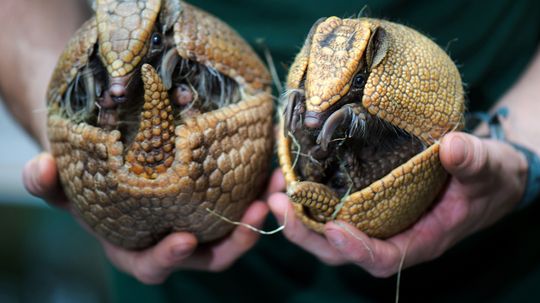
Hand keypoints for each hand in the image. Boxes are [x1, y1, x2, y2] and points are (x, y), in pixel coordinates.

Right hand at [23, 153, 272, 283]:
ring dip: (259, 213)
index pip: (154, 265)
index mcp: (137, 248)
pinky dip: (258, 189)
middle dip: (236, 240)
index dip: (169, 258)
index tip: (185, 240)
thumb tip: (38, 168)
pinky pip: (242, 203)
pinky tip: (269, 165)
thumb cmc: (89, 180)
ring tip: (275, 185)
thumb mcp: (65, 183)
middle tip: (257, 213)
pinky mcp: (217, 203)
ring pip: (235, 230)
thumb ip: (49, 184)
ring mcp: (200, 224)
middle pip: (211, 256)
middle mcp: (174, 242)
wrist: (115, 158)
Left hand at [268, 132, 527, 276]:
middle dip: (306, 232)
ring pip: (326, 230)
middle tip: (279, 203)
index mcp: (420, 240)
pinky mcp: (365, 201)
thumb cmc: (489, 177)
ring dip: (297, 213)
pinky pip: (329, 206)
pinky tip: (287, 172)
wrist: (484, 172)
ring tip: (272, 187)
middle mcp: (390, 235)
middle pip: (340, 250)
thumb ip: (474, 162)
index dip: (356, 250)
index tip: (333, 229)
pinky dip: (306, 195)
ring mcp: (374, 220)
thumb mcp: (489, 168)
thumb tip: (453, 147)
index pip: (382, 258)